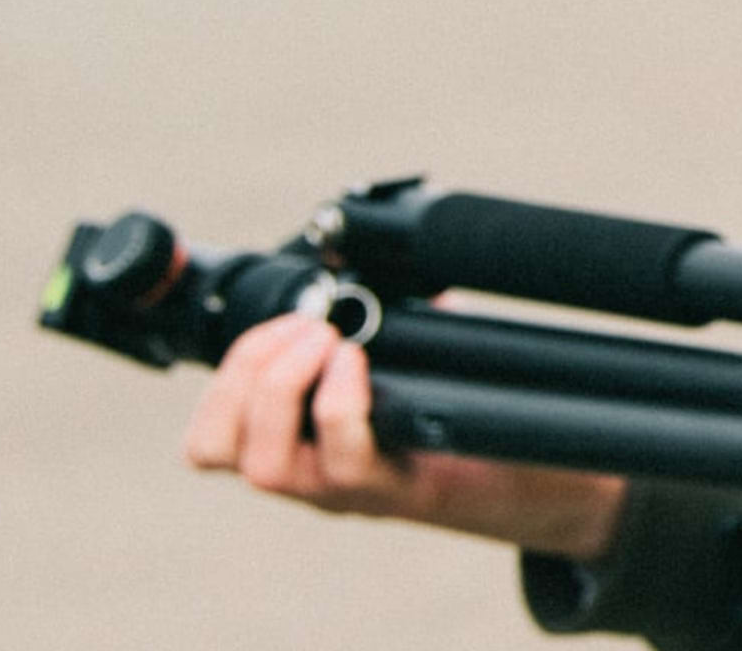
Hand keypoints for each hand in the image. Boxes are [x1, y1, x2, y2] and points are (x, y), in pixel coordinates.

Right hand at [183, 311, 624, 556]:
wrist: (534, 471)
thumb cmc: (457, 406)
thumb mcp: (401, 355)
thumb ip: (376, 312)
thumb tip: (365, 248)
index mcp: (293, 443)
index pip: (208, 440)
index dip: (221, 380)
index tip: (282, 320)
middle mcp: (305, 474)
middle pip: (215, 451)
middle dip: (244, 373)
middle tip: (304, 327)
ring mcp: (346, 490)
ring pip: (265, 469)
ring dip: (280, 388)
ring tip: (326, 340)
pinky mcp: (396, 493)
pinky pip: (345, 463)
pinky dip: (338, 405)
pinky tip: (359, 362)